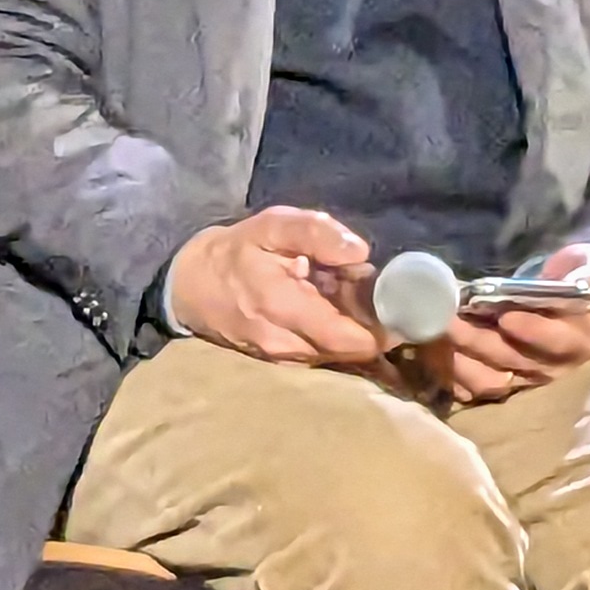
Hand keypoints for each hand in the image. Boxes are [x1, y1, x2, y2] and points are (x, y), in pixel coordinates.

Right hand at [162, 207, 382, 368]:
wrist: (188, 285)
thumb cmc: (236, 251)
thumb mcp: (272, 226)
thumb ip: (315, 232)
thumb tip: (360, 253)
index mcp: (282, 307)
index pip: (350, 338)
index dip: (383, 328)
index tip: (401, 305)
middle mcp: (283, 344)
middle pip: (350, 349)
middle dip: (370, 325)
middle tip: (377, 295)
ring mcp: (280, 359)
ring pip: (338, 355)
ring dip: (352, 331)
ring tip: (349, 299)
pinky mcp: (279, 363)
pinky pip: (321, 355)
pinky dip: (334, 336)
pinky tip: (329, 311)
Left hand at [428, 244, 589, 402]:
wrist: (579, 308)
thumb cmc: (584, 281)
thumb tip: (579, 281)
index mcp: (581, 337)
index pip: (558, 341)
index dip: (534, 332)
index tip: (506, 317)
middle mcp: (553, 364)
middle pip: (512, 359)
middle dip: (477, 340)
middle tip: (448, 319)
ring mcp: (526, 376)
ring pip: (490, 380)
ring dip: (459, 361)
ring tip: (436, 335)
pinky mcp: (505, 381)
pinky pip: (475, 388)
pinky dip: (452, 374)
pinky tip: (433, 354)